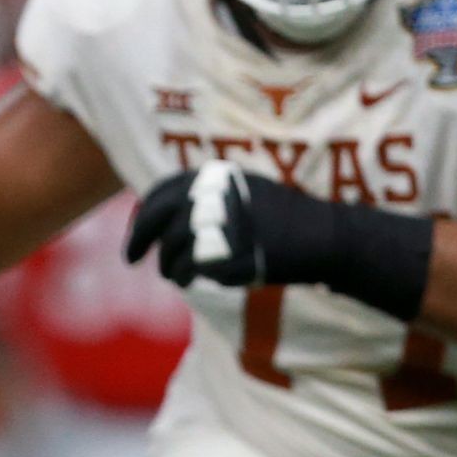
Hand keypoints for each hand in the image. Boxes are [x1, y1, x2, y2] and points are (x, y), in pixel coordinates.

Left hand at [128, 161, 434, 322]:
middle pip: (157, 217)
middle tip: (130, 257)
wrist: (326, 237)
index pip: (162, 191)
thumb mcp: (244, 190)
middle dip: (138, 237)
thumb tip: (155, 208)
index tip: (136, 230)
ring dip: (166, 264)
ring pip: (171, 247)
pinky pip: (191, 268)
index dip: (142, 213)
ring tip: (173, 274)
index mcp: (217, 176)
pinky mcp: (230, 253)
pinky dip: (184, 276)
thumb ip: (205, 195)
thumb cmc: (282, 218)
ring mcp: (222, 224)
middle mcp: (215, 195)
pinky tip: (187, 281)